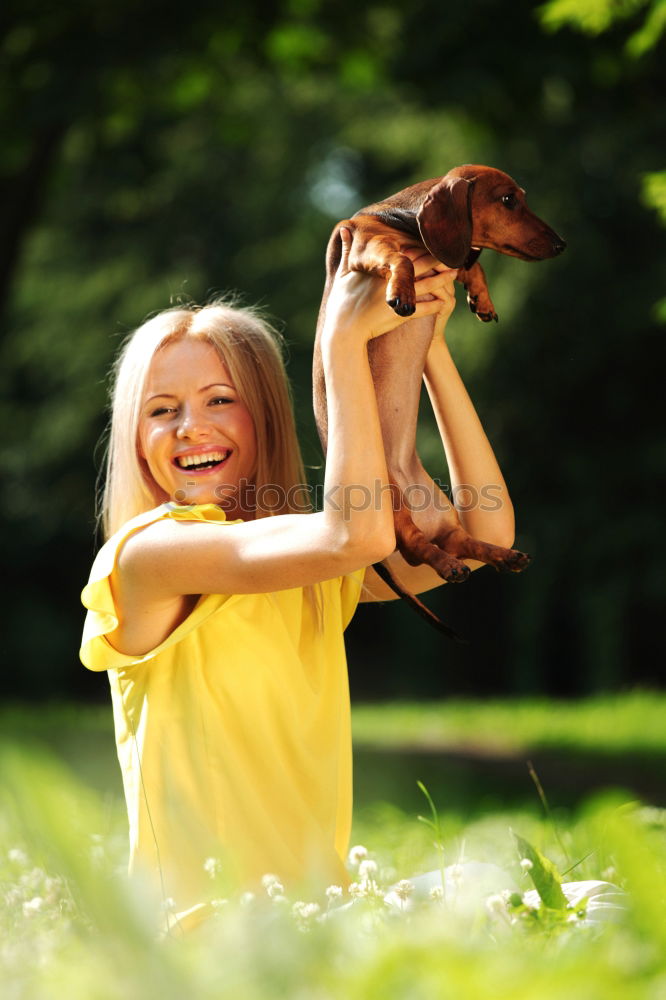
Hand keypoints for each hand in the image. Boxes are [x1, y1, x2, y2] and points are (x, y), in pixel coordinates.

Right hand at [323, 229, 457, 343]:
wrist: (344, 331)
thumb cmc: (341, 303)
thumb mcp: (342, 274)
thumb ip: (347, 251)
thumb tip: (345, 228)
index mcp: (378, 268)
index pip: (405, 252)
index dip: (420, 246)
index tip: (431, 240)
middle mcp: (390, 280)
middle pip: (420, 265)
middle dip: (436, 258)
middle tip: (452, 252)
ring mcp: (397, 297)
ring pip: (426, 285)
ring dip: (443, 279)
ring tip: (455, 273)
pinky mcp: (401, 314)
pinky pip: (423, 309)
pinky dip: (435, 305)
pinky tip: (445, 302)